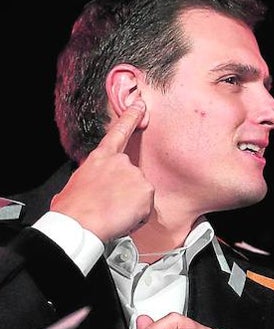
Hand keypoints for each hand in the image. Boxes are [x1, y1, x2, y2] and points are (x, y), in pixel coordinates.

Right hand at [50, 98, 152, 242]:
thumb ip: (92, 178)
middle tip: (108, 205)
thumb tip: (91, 187)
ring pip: (139, 192)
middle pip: (131, 175)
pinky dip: (138, 214)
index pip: (119, 131)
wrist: (78, 224)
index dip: (131, 117)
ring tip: (112, 213)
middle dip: (124, 190)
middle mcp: (121, 162)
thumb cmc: (71, 209)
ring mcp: (135, 174)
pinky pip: (146, 206)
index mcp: (100, 158)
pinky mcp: (146, 189)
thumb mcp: (75, 185)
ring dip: (130, 203)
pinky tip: (122, 217)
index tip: (140, 104)